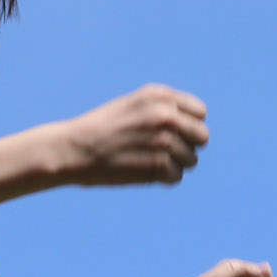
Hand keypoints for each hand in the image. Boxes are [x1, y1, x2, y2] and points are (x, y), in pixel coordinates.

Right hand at [54, 85, 208, 186]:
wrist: (75, 148)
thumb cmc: (102, 129)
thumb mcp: (133, 105)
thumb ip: (164, 109)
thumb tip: (195, 125)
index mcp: (160, 96)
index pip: (200, 113)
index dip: (188, 126)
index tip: (172, 134)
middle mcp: (166, 114)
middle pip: (202, 137)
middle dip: (187, 146)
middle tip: (164, 153)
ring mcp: (164, 139)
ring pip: (191, 160)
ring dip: (173, 165)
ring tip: (148, 162)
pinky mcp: (158, 164)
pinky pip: (177, 177)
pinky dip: (162, 179)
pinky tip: (143, 173)